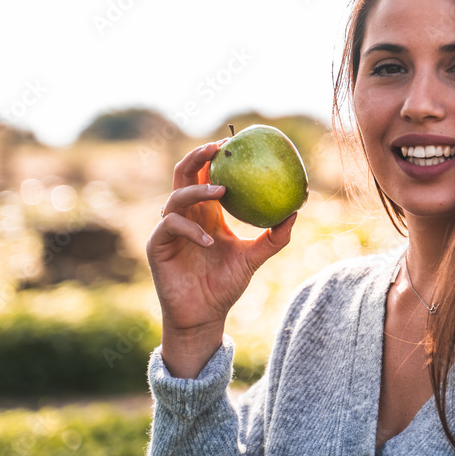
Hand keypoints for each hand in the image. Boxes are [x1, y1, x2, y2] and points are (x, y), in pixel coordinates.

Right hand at [146, 140, 296, 376]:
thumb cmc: (226, 284)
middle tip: (218, 147)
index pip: (205, 174)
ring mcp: (170, 229)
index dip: (214, 155)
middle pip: (183, 174)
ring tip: (221, 190)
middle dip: (197, 156)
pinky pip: (171, 226)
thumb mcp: (255, 257)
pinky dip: (191, 230)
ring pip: (176, 196)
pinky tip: (209, 241)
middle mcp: (186, 215)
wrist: (204, 315)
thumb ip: (275, 237)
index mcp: (207, 212)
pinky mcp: (158, 245)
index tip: (232, 140)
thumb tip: (297, 210)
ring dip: (198, 189)